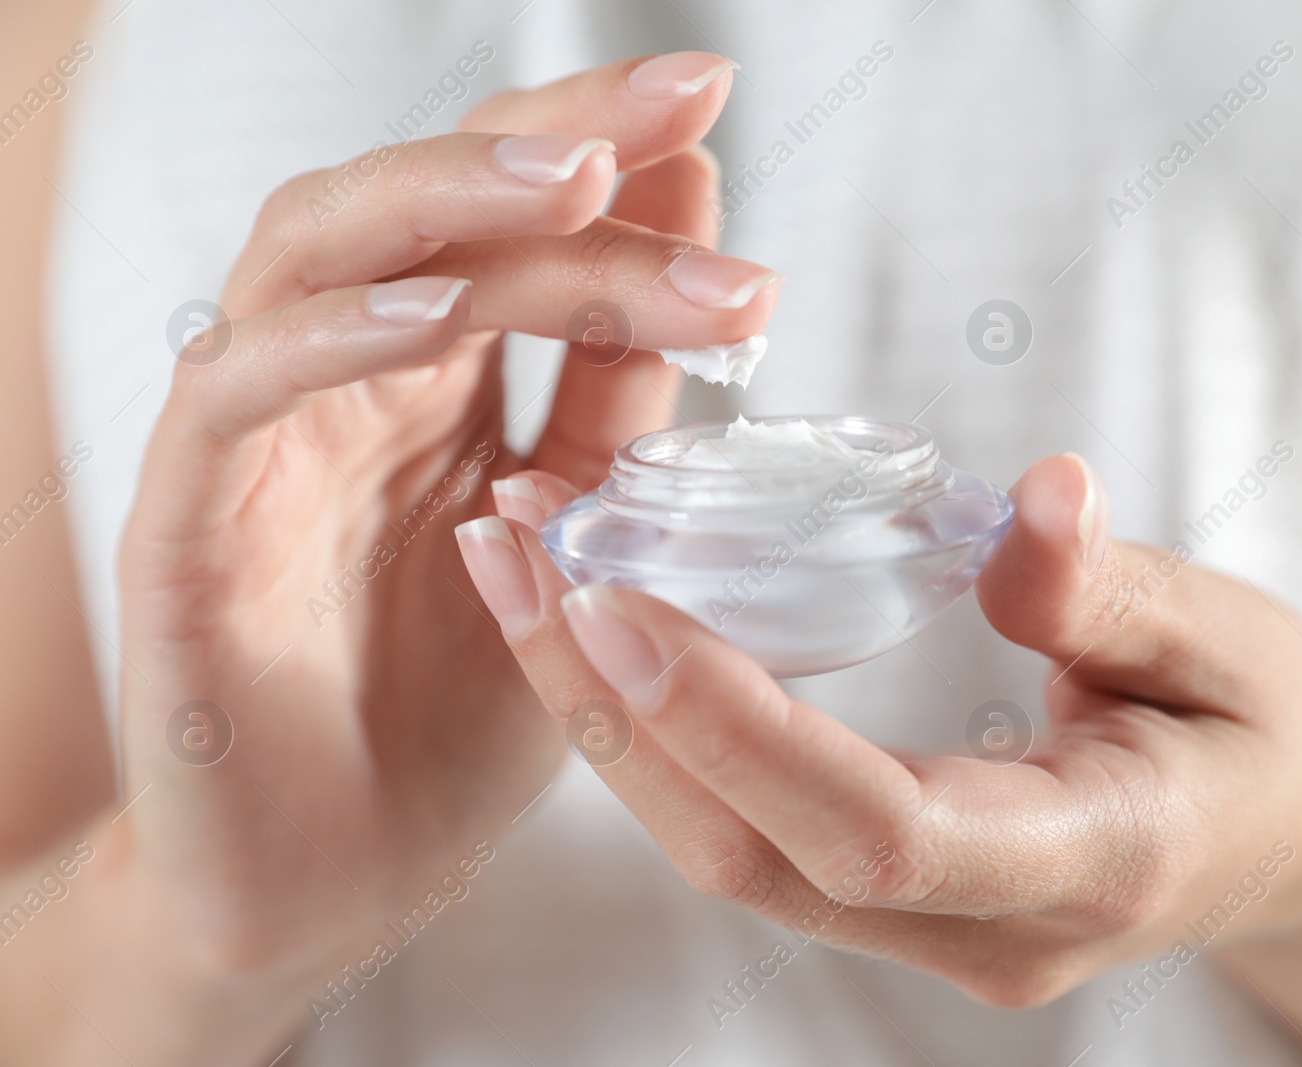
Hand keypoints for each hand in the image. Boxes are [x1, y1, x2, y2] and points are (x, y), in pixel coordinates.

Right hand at [101, 52, 776, 1047]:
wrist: (343, 885)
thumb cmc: (456, 716)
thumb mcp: (580, 543)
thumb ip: (615, 401)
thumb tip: (697, 236)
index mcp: (431, 381)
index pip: (507, 223)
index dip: (600, 147)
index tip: (708, 99)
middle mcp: (340, 383)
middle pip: (419, 205)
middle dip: (547, 142)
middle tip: (676, 105)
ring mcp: (256, 444)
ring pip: (316, 259)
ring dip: (445, 205)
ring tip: (576, 181)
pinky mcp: (184, 528)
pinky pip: (233, 397)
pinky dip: (329, 336)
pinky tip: (435, 311)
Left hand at [461, 452, 1301, 1008]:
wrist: (1299, 840)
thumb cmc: (1278, 732)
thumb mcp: (1234, 642)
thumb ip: (1118, 591)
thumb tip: (1034, 497)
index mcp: (1090, 862)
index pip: (874, 831)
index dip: (737, 729)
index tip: (620, 603)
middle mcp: (987, 928)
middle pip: (756, 856)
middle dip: (615, 713)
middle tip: (513, 556)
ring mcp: (932, 933)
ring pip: (728, 854)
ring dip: (609, 719)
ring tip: (518, 574)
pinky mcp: (895, 899)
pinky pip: (749, 831)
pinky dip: (659, 732)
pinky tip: (601, 631)